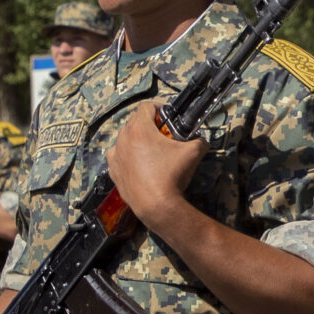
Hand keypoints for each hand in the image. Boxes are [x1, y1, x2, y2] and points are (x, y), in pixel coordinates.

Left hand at [108, 104, 204, 222]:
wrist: (157, 206)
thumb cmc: (172, 176)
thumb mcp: (194, 152)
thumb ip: (199, 140)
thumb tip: (201, 140)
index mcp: (140, 129)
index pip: (146, 106)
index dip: (159, 108)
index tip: (167, 116)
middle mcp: (123, 139)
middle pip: (134, 122)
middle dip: (148, 125)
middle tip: (163, 135)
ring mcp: (115, 156)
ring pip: (124, 139)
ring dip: (136, 140)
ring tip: (151, 151)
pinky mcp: (113, 171)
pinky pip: (119, 157)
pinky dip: (128, 157)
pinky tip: (140, 166)